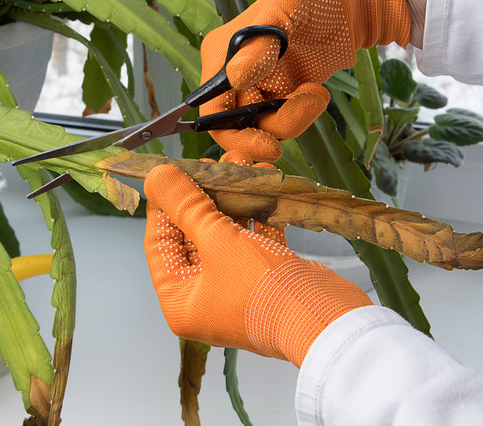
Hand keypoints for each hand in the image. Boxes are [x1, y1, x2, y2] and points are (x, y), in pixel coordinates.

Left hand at [143, 151, 372, 366]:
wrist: (325, 321)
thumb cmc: (261, 290)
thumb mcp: (217, 241)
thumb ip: (186, 206)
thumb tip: (157, 177)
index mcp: (180, 301)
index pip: (158, 245)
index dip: (164, 206)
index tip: (171, 175)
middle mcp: (204, 299)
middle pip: (192, 237)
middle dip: (203, 196)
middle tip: (209, 162)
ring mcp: (237, 289)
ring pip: (225, 235)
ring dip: (232, 199)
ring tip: (239, 161)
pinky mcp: (267, 280)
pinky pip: (254, 241)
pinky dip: (258, 214)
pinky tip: (263, 182)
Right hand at [200, 0, 410, 160]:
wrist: (350, 3)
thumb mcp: (285, 10)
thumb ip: (259, 46)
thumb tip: (235, 78)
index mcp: (221, 56)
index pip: (212, 108)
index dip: (233, 134)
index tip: (266, 144)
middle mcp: (234, 77)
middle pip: (237, 126)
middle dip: (270, 130)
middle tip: (298, 122)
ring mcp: (259, 88)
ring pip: (264, 127)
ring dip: (292, 120)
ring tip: (317, 94)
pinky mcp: (281, 96)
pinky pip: (283, 122)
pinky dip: (302, 116)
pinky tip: (317, 93)